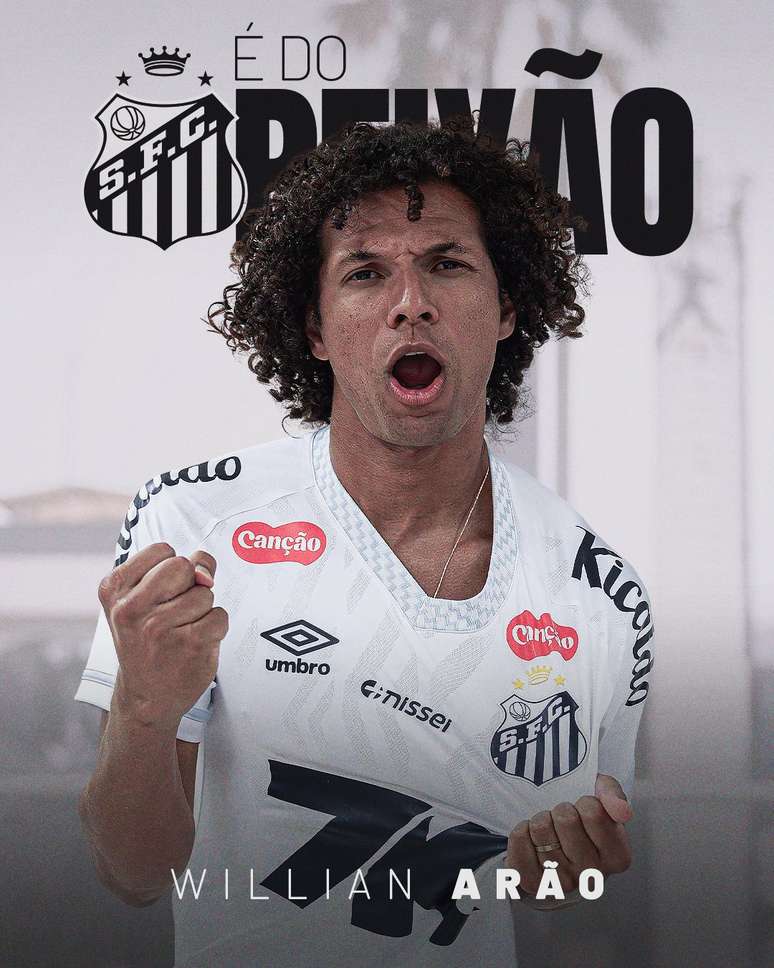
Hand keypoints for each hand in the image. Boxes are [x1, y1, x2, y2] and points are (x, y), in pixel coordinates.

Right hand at [98, 542, 228, 730]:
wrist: (146, 696)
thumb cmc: (148, 640)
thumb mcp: (145, 598)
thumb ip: (177, 570)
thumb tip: (205, 571)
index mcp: (114, 589)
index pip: (163, 550)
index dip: (172, 570)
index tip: (160, 594)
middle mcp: (131, 608)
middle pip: (183, 566)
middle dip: (189, 585)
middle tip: (174, 612)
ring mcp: (160, 628)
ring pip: (205, 593)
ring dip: (202, 611)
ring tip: (181, 631)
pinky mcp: (189, 644)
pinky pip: (220, 616)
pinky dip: (215, 628)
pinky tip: (194, 644)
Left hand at [506, 773, 632, 895]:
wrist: (557, 847)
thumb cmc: (583, 824)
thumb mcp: (602, 800)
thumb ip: (614, 795)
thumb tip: (622, 811)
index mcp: (617, 857)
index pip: (593, 811)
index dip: (585, 802)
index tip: (585, 812)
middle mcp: (592, 876)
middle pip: (565, 817)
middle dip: (561, 810)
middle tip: (564, 822)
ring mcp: (561, 883)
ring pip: (540, 827)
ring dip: (541, 820)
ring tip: (550, 832)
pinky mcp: (532, 883)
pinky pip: (519, 839)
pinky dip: (522, 831)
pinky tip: (532, 841)